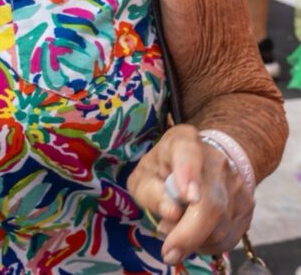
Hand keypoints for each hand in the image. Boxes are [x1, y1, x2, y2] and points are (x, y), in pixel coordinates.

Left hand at [128, 124, 252, 262]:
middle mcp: (216, 161)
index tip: (188, 196)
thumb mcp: (145, 174)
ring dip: (194, 240)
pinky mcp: (248, 207)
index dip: (188, 173)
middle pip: (211, 203)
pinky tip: (193, 236)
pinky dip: (207, 244)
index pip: (188, 152)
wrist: (205, 160)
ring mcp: (237, 184)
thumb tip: (172, 214)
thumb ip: (150, 191)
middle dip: (189, 233)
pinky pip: (229, 237)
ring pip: (221, 226)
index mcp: (183, 142)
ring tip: (174, 231)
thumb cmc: (166, 169)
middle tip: (169, 253)